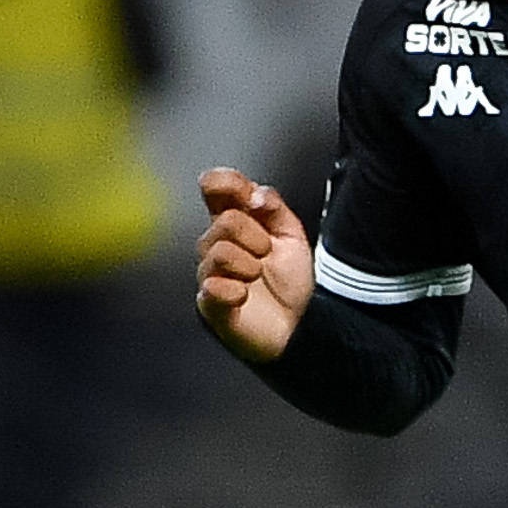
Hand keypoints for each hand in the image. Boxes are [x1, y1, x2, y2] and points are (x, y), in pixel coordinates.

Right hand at [193, 168, 312, 361]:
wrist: (299, 326)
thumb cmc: (290, 283)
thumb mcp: (291, 236)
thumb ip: (274, 207)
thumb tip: (255, 193)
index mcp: (236, 221)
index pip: (216, 188)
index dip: (227, 182)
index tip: (251, 198)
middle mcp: (216, 243)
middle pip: (226, 221)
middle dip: (255, 236)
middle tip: (267, 254)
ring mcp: (209, 273)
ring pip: (219, 252)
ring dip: (249, 265)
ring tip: (258, 277)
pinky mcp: (208, 302)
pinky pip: (212, 286)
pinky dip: (235, 291)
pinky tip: (244, 296)